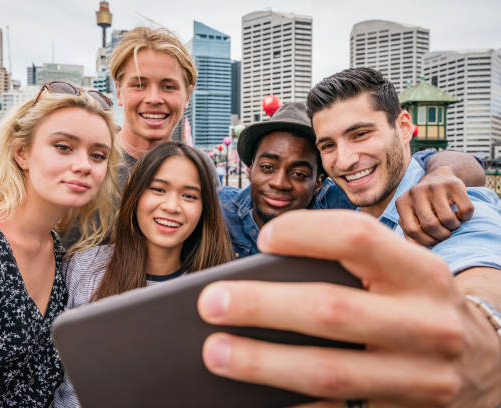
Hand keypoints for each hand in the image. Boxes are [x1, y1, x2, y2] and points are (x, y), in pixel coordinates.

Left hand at [198, 210, 500, 406]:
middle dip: (263, 306)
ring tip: (215, 353)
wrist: (490, 364)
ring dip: (262, 364)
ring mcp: (418, 379)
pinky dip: (290, 406)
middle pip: (331, 310)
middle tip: (210, 303)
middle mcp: (426, 324)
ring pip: (328, 373)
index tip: (264, 237)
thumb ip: (352, 267)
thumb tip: (263, 275)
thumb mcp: (404, 275)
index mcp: (421, 273)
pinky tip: (250, 397)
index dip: (305, 232)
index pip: (357, 236)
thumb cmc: (421, 306)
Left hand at [396, 166, 473, 246]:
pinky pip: (465, 209)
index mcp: (402, 202)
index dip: (426, 241)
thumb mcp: (412, 215)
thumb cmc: (424, 204)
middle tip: (445, 234)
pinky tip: (460, 214)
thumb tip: (415, 247)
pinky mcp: (453, 184)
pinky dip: (466, 217)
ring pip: (448, 218)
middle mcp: (415, 192)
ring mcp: (434, 187)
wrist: (439, 177)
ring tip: (452, 224)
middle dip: (441, 236)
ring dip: (453, 227)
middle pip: (431, 225)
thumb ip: (410, 231)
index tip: (434, 241)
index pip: (412, 230)